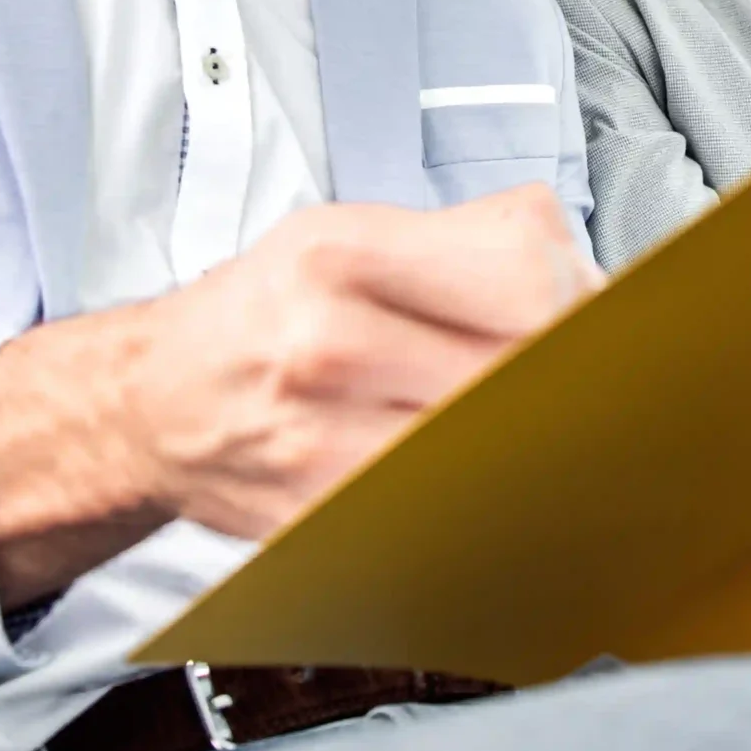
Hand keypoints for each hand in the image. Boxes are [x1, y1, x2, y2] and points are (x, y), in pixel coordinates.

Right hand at [0, 184, 598, 607]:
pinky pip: (445, 511)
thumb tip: (596, 282)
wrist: (153, 402)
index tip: (596, 318)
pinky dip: (482, 496)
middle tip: (586, 382)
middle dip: (569, 378)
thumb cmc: (265, 313)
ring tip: (532, 428)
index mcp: (341, 250)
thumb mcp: (348, 231)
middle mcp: (326, 341)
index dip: (580, 299)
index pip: (525, 272)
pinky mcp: (322, 520)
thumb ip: (478, 239)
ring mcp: (321, 441)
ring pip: (493, 447)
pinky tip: (482, 476)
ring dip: (535, 444)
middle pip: (519, 367)